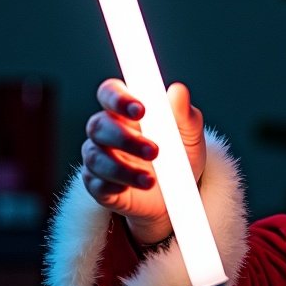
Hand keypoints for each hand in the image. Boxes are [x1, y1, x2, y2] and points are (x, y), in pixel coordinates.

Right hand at [81, 79, 205, 244]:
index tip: (140, 109)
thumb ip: (183, 114)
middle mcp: (106, 132)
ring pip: (96, 158)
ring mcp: (99, 159)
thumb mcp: (189, 135)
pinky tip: (136, 188)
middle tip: (154, 151)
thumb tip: (178, 91)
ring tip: (151, 180)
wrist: (180, 194)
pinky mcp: (98, 186)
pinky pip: (96, 185)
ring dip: (123, 169)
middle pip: (98, 126)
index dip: (119, 98)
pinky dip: (115, 187)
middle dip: (125, 138)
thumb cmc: (179, 155)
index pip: (110, 93)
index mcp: (125, 110)